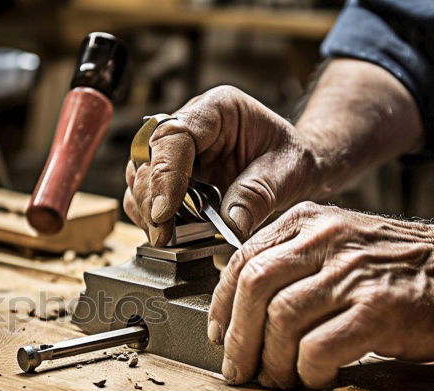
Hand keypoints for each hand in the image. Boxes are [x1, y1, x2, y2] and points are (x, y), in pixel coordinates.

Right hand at [124, 86, 318, 245]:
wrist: (294, 169)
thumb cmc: (291, 161)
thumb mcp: (288, 173)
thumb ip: (258, 195)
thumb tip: (230, 224)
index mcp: (216, 110)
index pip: (174, 135)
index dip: (164, 175)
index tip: (164, 213)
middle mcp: (188, 126)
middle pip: (148, 157)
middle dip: (151, 199)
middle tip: (163, 234)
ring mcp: (174, 152)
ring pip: (140, 178)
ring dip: (147, 210)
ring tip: (168, 236)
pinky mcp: (169, 177)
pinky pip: (145, 196)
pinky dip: (151, 218)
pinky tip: (170, 233)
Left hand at [208, 203, 433, 388]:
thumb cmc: (402, 269)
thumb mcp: (338, 247)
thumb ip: (291, 263)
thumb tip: (237, 302)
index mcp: (308, 223)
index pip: (242, 262)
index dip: (221, 305)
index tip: (217, 335)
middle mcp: (326, 240)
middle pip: (253, 289)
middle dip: (237, 339)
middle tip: (238, 370)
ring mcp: (353, 273)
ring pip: (280, 320)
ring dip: (271, 361)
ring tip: (279, 379)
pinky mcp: (379, 309)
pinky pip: (318, 347)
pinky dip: (308, 371)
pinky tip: (317, 378)